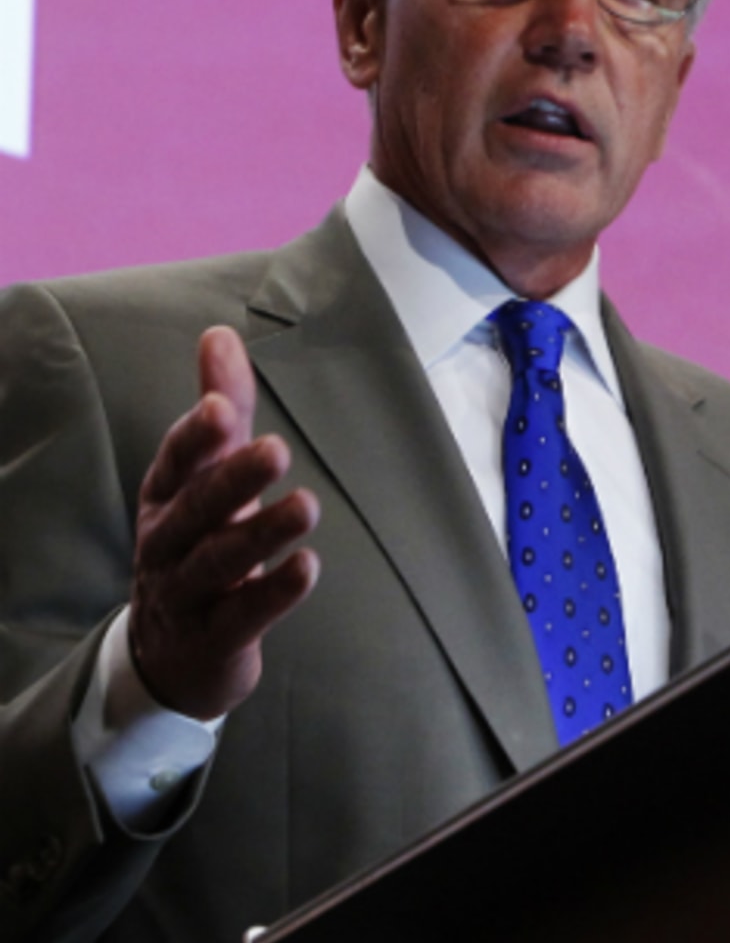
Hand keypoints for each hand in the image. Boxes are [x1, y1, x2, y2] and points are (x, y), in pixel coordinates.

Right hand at [127, 326, 320, 719]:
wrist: (172, 652)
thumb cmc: (198, 542)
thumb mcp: (206, 475)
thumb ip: (220, 408)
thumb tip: (220, 334)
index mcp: (166, 498)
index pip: (175, 462)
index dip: (196, 437)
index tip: (223, 407)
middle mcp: (168, 543)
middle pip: (196, 510)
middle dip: (233, 479)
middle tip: (277, 450)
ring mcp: (186, 594)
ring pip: (219, 562)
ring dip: (261, 533)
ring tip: (307, 507)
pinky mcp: (213, 638)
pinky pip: (243, 615)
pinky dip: (274, 593)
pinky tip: (308, 568)